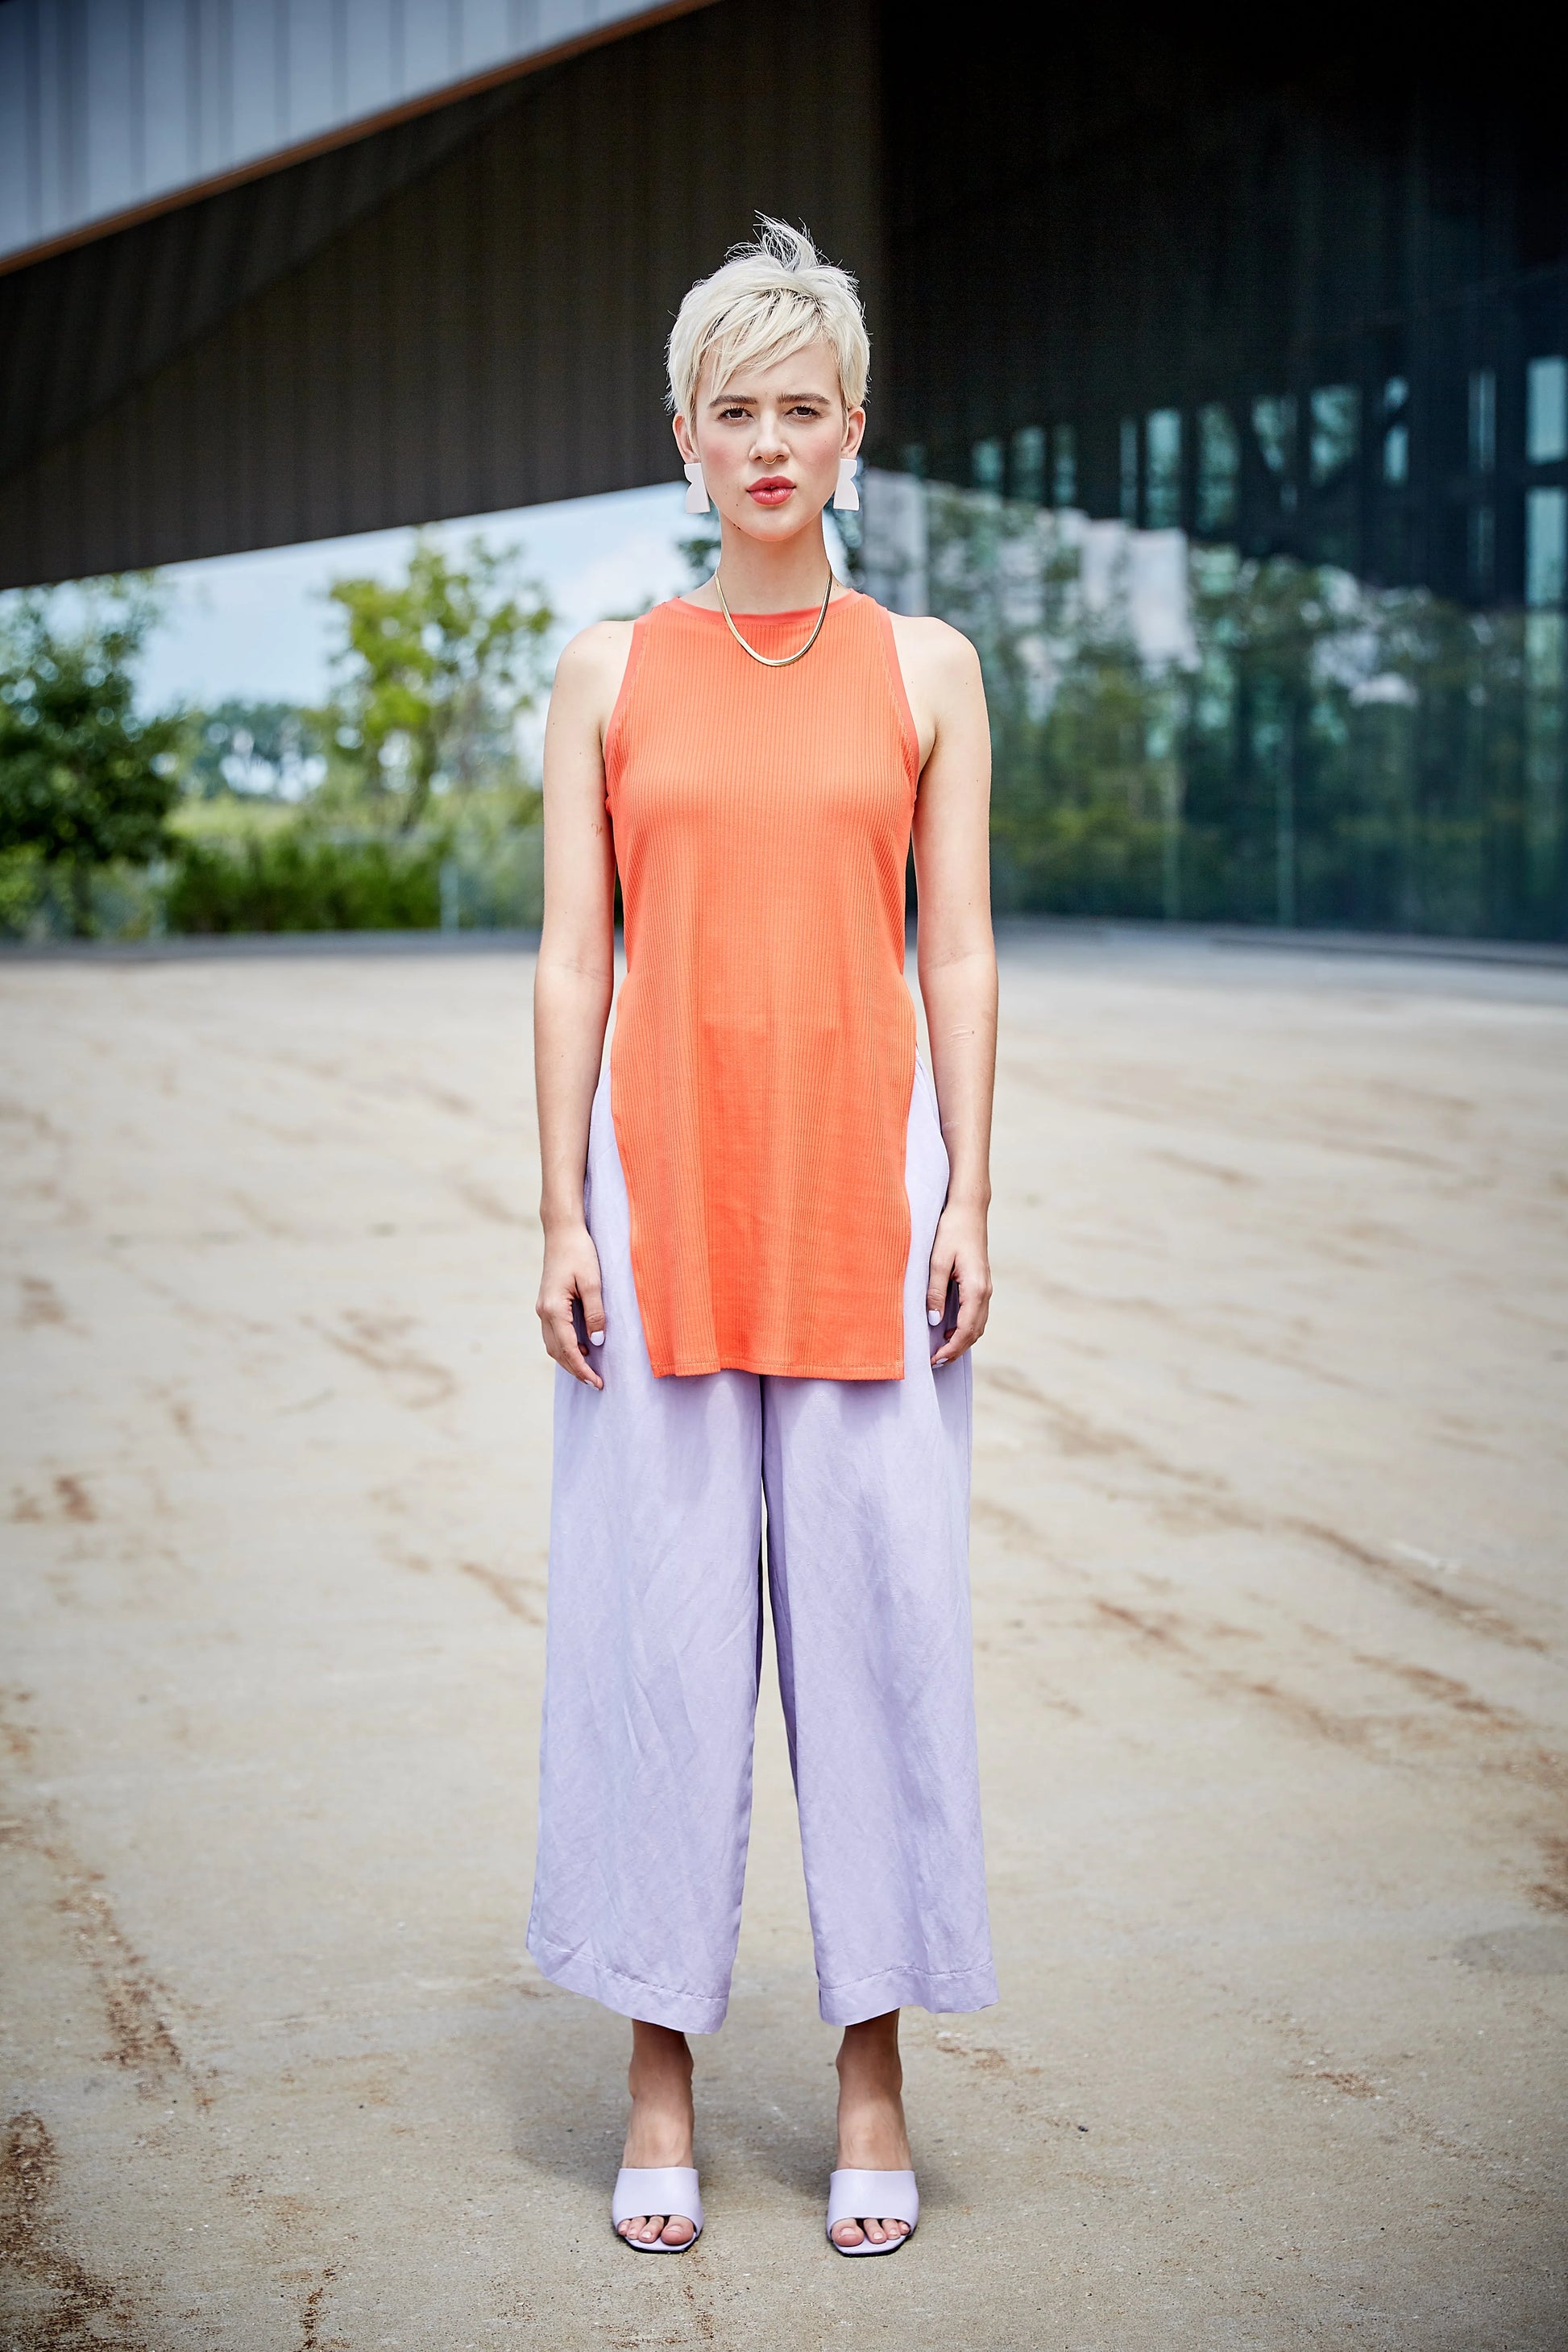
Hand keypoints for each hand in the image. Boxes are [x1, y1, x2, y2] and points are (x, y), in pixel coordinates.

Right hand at [536, 1222, 606, 1389]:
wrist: (562, 1232)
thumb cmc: (580, 1252)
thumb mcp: (593, 1282)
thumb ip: (595, 1312)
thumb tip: (596, 1341)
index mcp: (553, 1308)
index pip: (567, 1349)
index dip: (582, 1368)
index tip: (597, 1382)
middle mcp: (543, 1312)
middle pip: (557, 1352)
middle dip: (576, 1370)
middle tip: (596, 1383)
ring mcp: (543, 1308)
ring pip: (553, 1345)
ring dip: (569, 1360)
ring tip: (590, 1371)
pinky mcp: (547, 1304)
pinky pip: (553, 1334)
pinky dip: (565, 1347)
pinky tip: (581, 1349)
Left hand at [926, 1200, 991, 1367]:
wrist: (968, 1210)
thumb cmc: (951, 1231)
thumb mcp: (937, 1261)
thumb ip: (935, 1292)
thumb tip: (935, 1322)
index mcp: (976, 1289)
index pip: (966, 1330)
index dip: (951, 1349)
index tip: (935, 1360)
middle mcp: (986, 1292)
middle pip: (975, 1332)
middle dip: (957, 1350)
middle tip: (935, 1362)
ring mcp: (986, 1288)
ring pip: (978, 1325)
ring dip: (962, 1341)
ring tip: (941, 1351)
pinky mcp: (982, 1283)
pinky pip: (977, 1314)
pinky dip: (966, 1328)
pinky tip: (950, 1330)